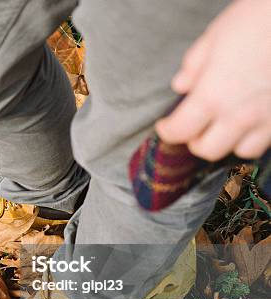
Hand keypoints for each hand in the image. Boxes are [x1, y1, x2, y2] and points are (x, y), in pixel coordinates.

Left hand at [155, 0, 270, 160]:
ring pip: (241, 151)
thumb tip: (182, 85)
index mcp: (213, 96)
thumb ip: (194, 66)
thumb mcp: (214, 37)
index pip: (180, 131)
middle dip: (196, 140)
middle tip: (194, 126)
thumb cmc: (259, 19)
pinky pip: (268, 141)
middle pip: (208, 150)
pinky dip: (256, 136)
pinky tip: (252, 120)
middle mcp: (240, 115)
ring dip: (229, 141)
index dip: (168, 131)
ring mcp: (267, 119)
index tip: (165, 126)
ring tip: (226, 123)